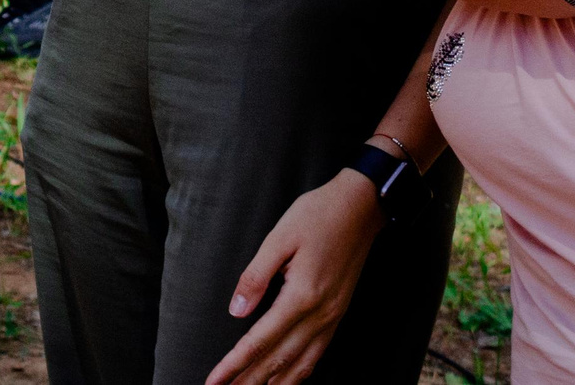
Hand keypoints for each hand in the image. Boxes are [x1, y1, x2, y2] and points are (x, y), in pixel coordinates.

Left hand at [206, 171, 383, 384]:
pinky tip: (284, 380)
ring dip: (272, 383)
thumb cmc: (316, 215)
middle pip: (278, 360)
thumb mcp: (279, 237)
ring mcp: (332, 318)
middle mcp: (320, 315)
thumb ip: (255, 276)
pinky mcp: (338, 315)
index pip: (260, 341)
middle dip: (248, 381)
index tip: (214, 380)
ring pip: (300, 365)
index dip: (234, 364)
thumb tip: (236, 311)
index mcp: (302, 296)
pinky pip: (316, 356)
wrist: (360, 208)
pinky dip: (298, 374)